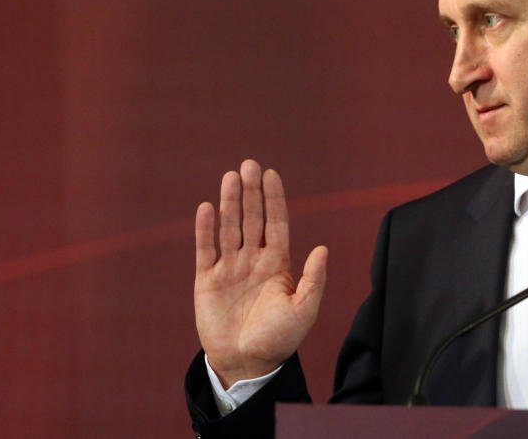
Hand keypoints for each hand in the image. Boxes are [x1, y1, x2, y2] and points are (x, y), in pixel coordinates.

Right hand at [194, 159, 326, 387]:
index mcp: (278, 263)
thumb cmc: (280, 338)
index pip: (276, 223)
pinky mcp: (208, 281)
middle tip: (248, 164)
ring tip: (230, 177)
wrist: (248, 363)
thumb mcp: (304, 309)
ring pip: (229, 228)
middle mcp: (254, 260)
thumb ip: (313, 279)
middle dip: (251, 192)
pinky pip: (206, 250)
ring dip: (230, 203)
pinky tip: (206, 207)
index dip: (274, 199)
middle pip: (252, 219)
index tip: (271, 174)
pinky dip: (205, 229)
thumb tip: (322, 248)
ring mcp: (230, 268)